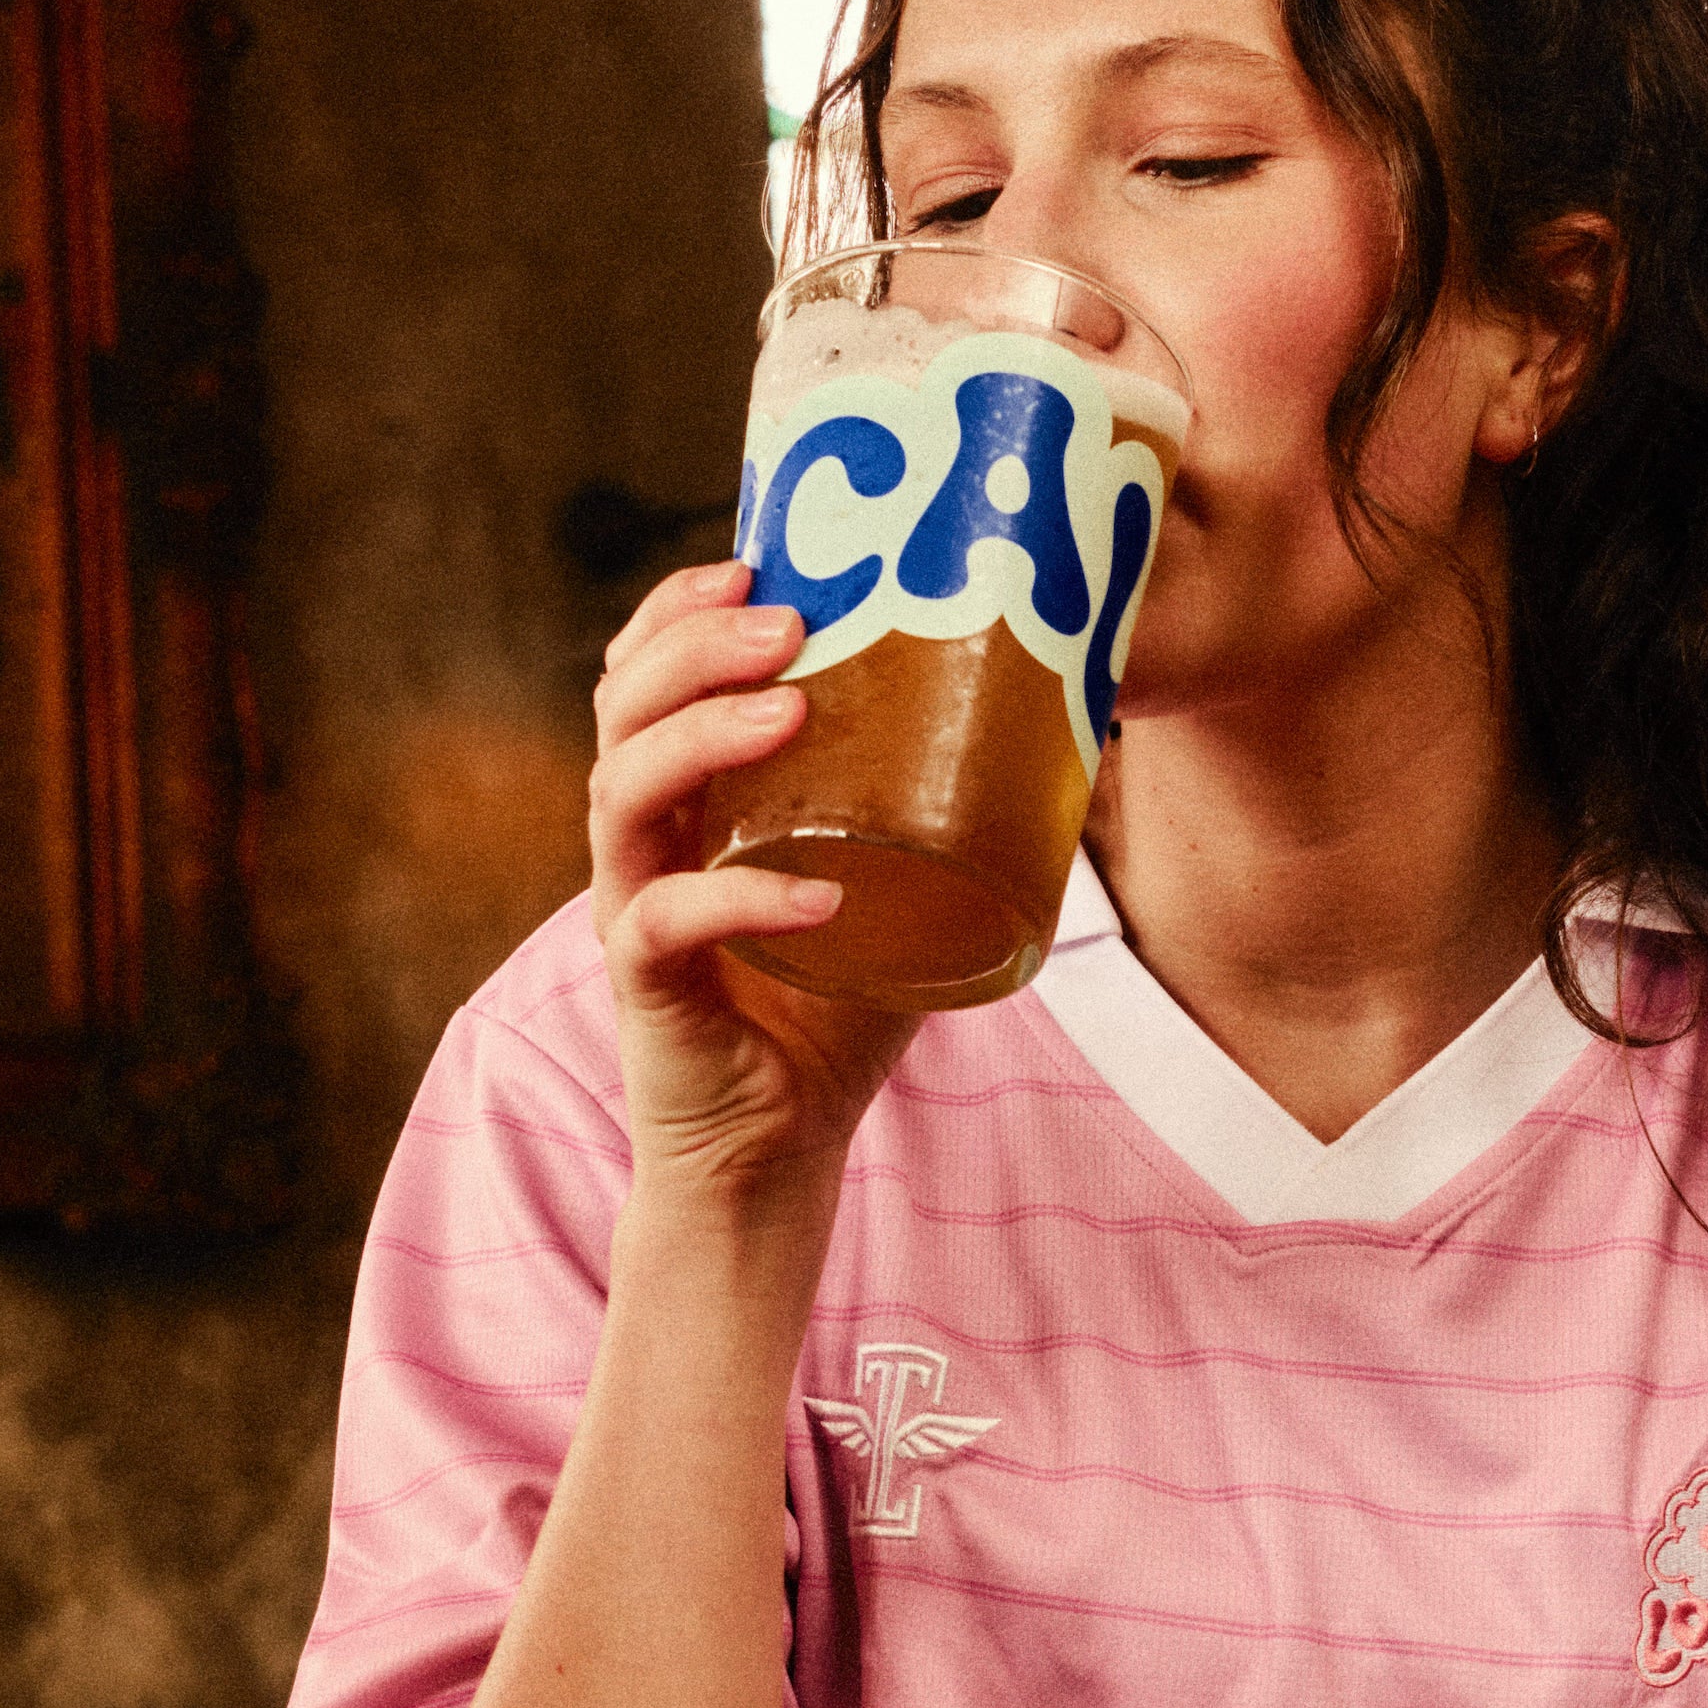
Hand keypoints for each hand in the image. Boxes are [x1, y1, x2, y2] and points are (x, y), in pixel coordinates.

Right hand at [588, 556, 918, 1192]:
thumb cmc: (836, 1003)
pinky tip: (816, 893)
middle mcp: (644, 839)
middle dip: (695, 646)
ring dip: (703, 736)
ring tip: (792, 706)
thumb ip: (951, 812)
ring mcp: (634, 908)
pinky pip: (668, 924)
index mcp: (689, 795)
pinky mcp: (646, 987)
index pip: (647, 672)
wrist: (778, 1146)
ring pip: (622, 792)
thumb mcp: (902, 884)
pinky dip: (739, 898)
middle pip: (624, 706)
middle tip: (787, 621)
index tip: (754, 561)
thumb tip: (1085, 726)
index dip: (682, 608)